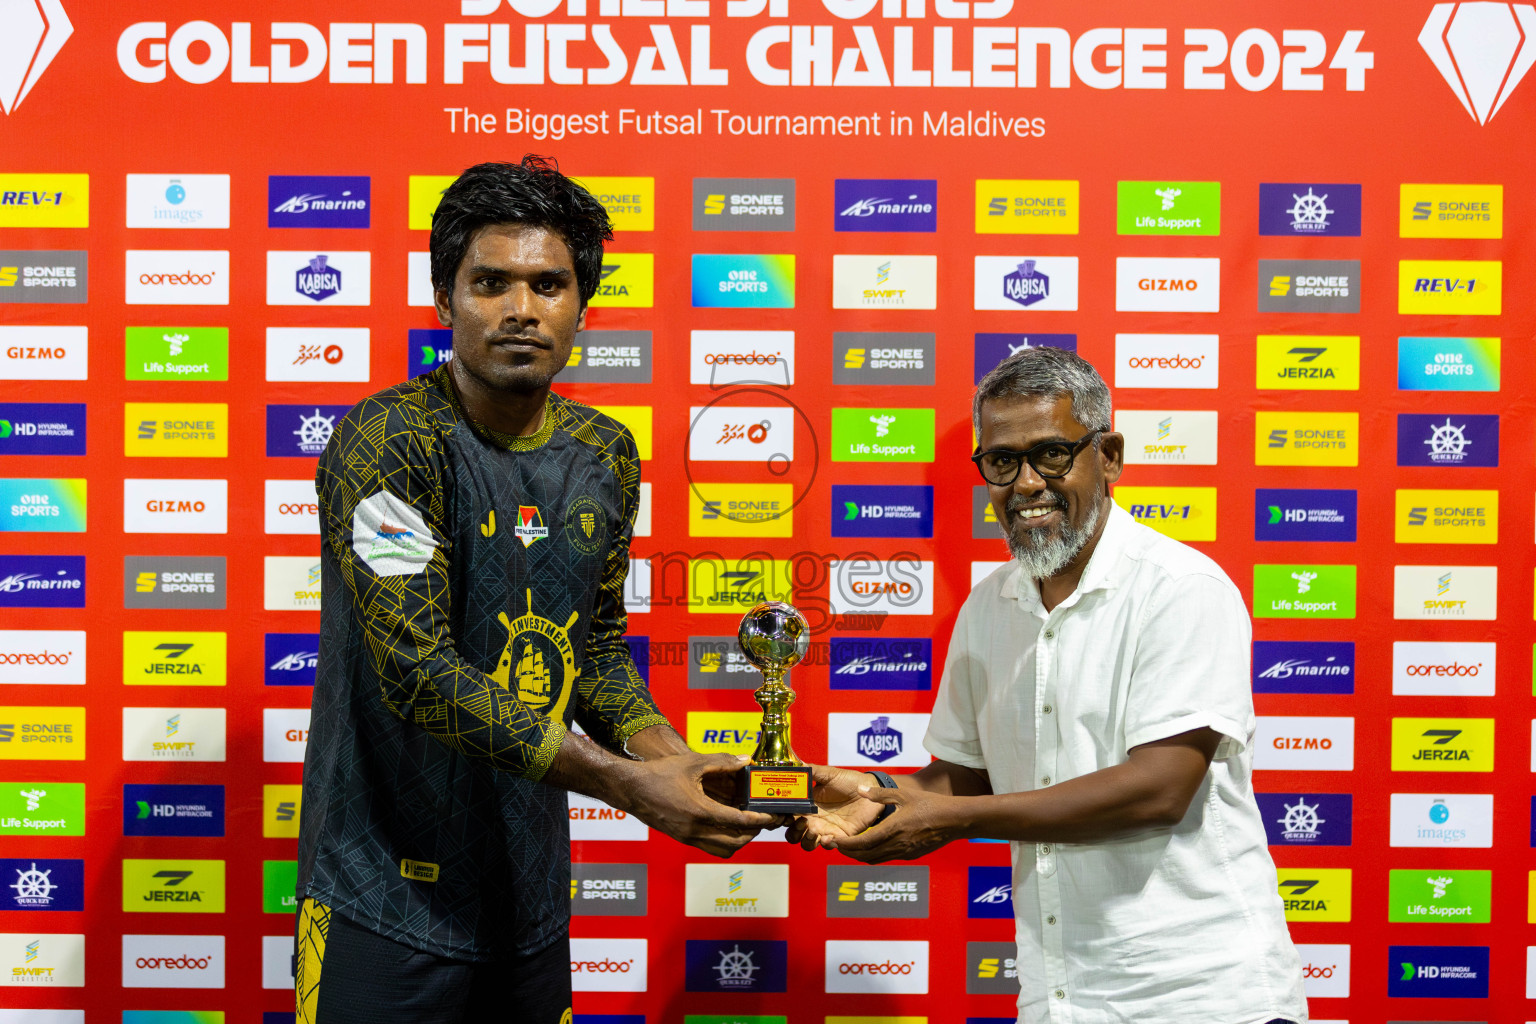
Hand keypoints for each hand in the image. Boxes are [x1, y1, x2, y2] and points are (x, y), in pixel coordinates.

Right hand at [627, 753, 778, 857]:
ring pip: (723, 850)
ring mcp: (687, 837)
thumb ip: (722, 762)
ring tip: (747, 825)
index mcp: (700, 811)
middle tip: (764, 820)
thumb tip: (746, 761)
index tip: (772, 816)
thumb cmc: (659, 774)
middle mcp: (694, 830)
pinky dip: (724, 841)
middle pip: (735, 842)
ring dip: (739, 841)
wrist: (631, 789)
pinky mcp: (682, 838)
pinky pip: (710, 848)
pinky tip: (727, 825)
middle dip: (754, 833)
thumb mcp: (692, 763)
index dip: (760, 820)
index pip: (739, 822)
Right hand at [785, 764, 884, 850]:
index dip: (780, 817)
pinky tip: (829, 836)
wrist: (870, 790)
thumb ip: (812, 771)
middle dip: (792, 832)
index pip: (787, 814)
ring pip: (806, 844)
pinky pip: (827, 846)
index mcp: (807, 804)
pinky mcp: (840, 836)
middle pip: (792, 834)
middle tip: (801, 822)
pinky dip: (825, 844)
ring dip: (806, 840)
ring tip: (813, 830)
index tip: (782, 813)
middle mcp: (813, 819)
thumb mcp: (828, 774)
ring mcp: (825, 829)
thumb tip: (797, 764)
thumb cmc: (848, 780)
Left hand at [825, 781, 957, 863]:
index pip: (863, 844)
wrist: (955, 820)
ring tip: (850, 847)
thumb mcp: (904, 794)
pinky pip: (887, 858)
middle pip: (866, 856)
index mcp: (893, 830)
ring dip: (861, 855)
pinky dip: (874, 855)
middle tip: (837, 845)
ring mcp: (905, 853)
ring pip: (876, 860)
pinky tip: (872, 846)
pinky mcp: (912, 855)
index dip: (846, 845)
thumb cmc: (931, 804)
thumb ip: (880, 794)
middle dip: (849, 853)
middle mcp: (897, 845)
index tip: (835, 841)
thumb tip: (860, 789)